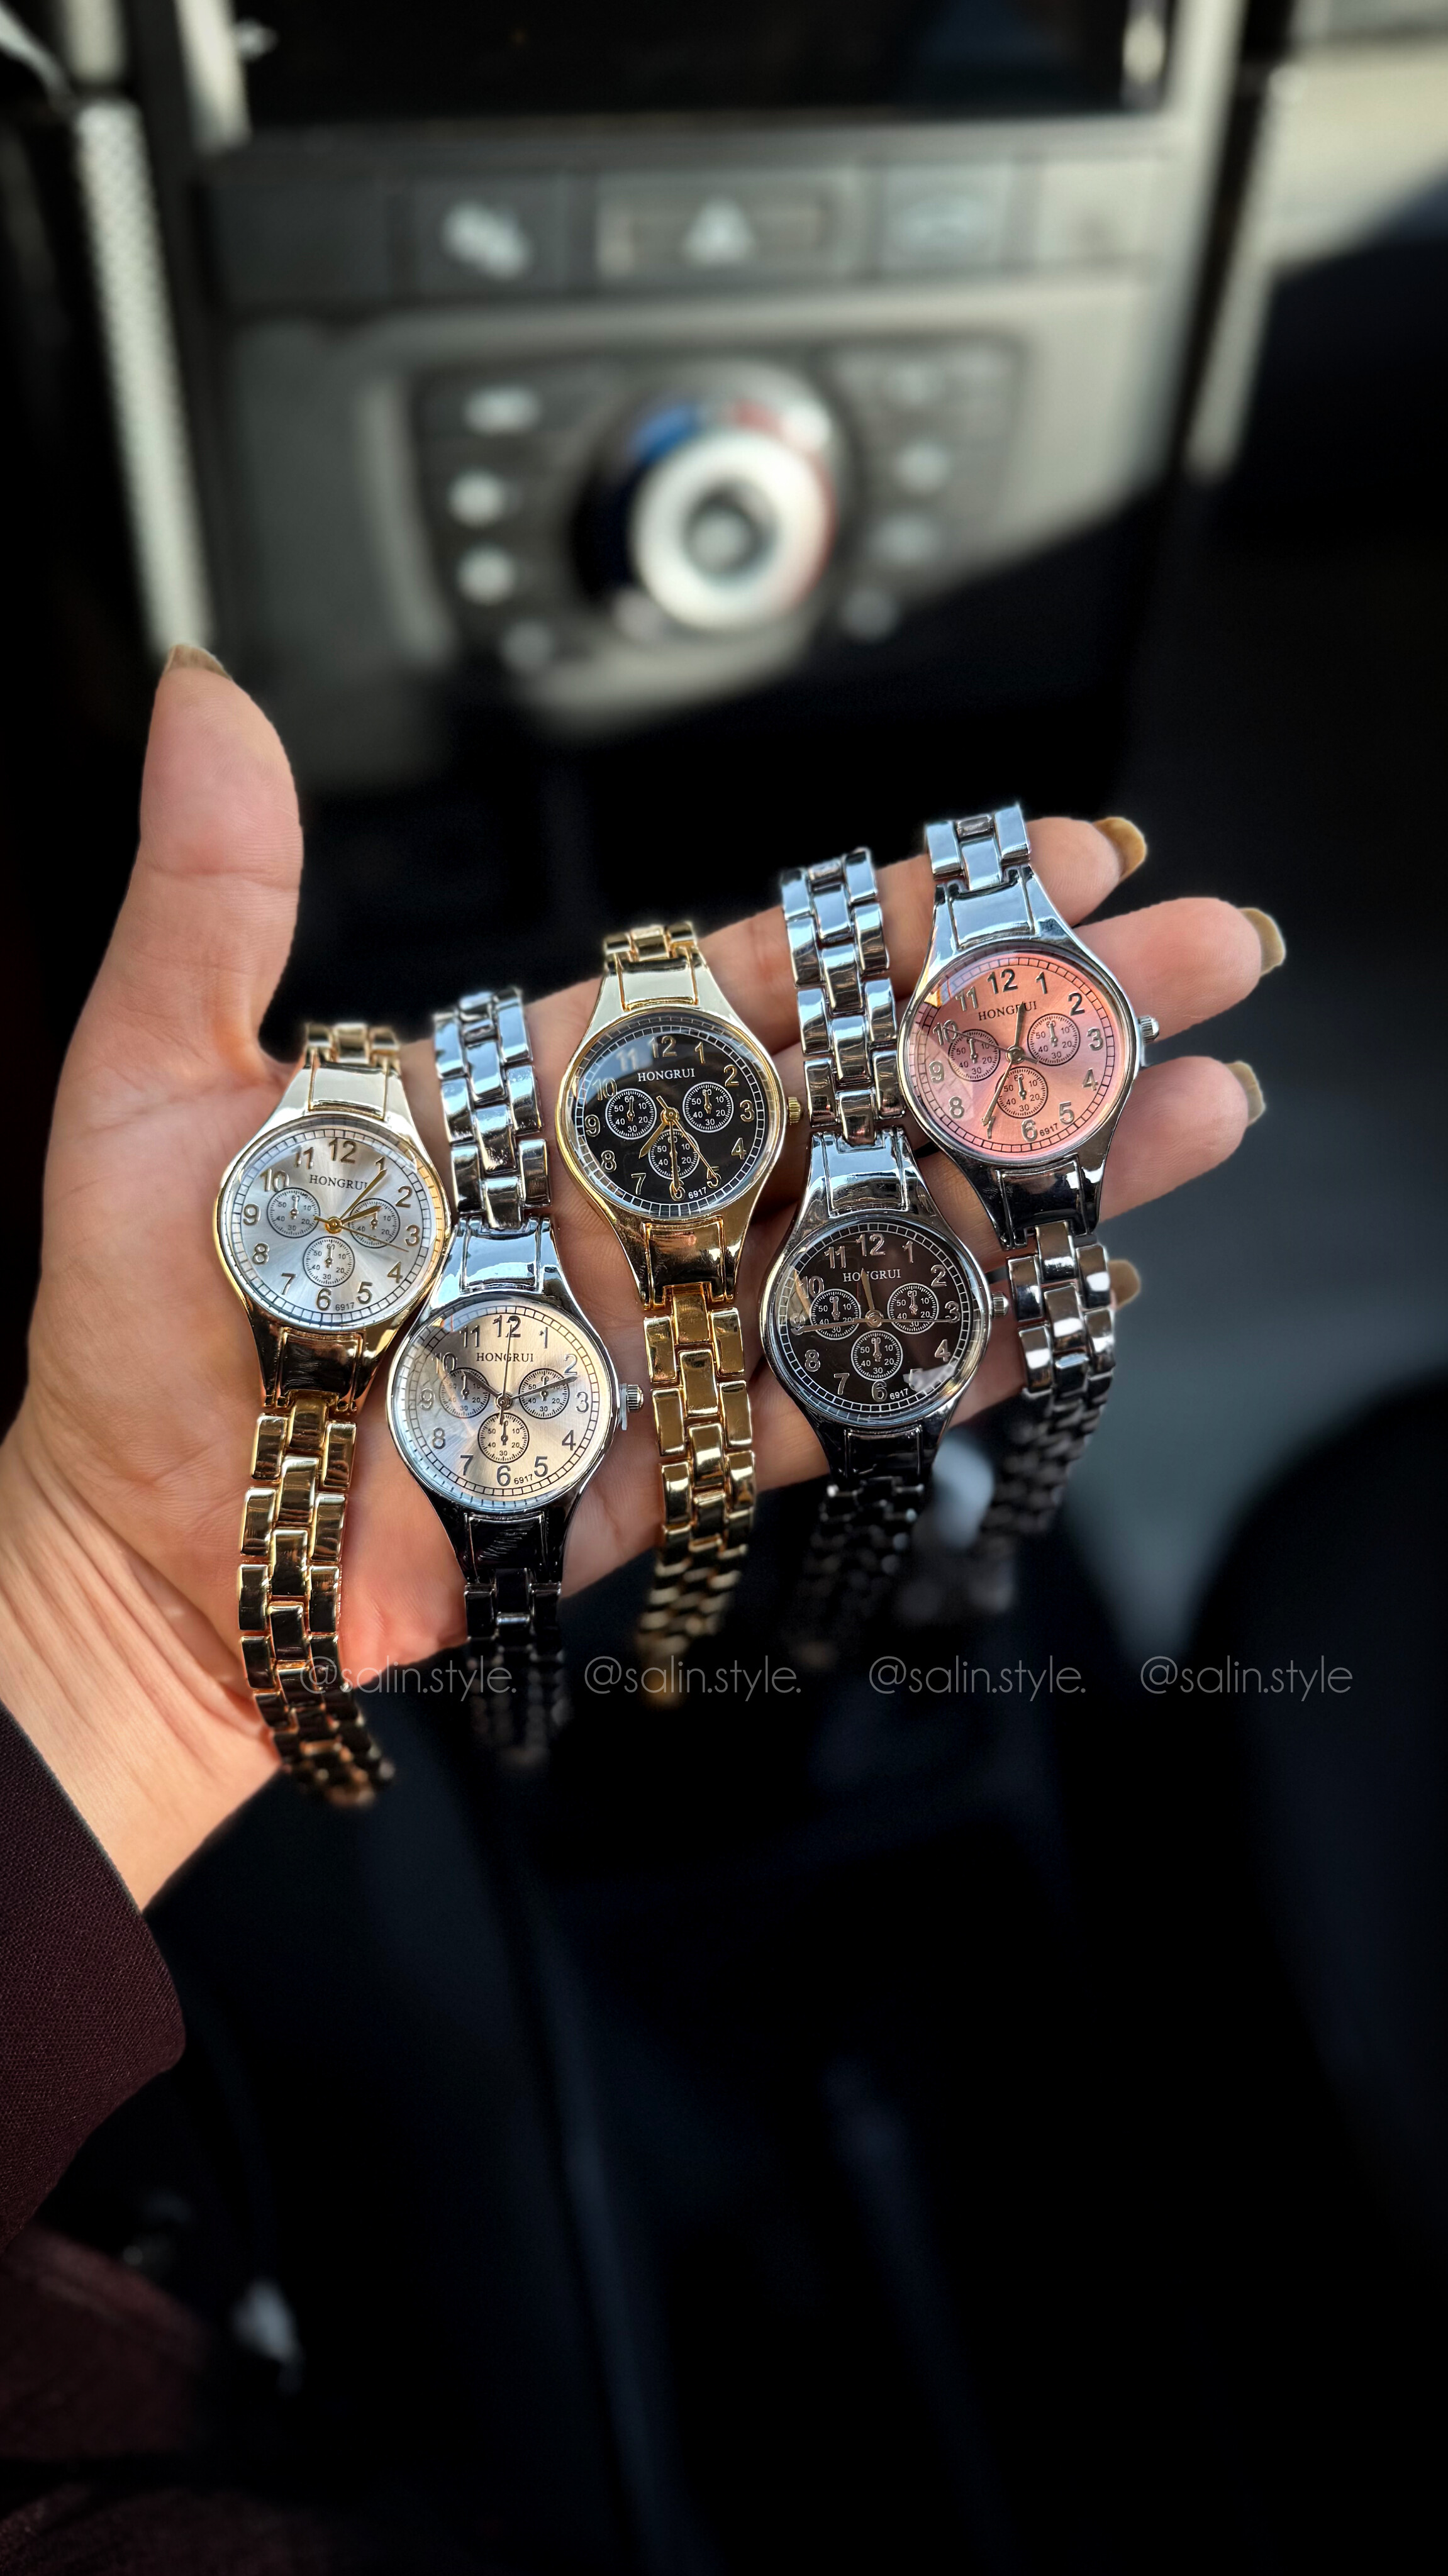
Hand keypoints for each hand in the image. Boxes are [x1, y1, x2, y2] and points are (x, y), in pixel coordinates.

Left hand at [0, 664, 1267, 1900]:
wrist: (142, 1558)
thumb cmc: (137, 1330)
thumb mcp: (152, 1085)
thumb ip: (213, 902)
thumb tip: (204, 703)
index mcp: (543, 1087)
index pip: (757, 977)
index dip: (901, 916)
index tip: (1040, 853)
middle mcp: (635, 1196)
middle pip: (872, 1088)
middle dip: (1039, 1017)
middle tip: (1204, 952)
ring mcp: (675, 1327)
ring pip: (892, 1231)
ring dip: (1048, 1171)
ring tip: (1201, 1105)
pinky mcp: (684, 1459)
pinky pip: (844, 1400)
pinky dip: (960, 1356)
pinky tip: (1081, 1298)